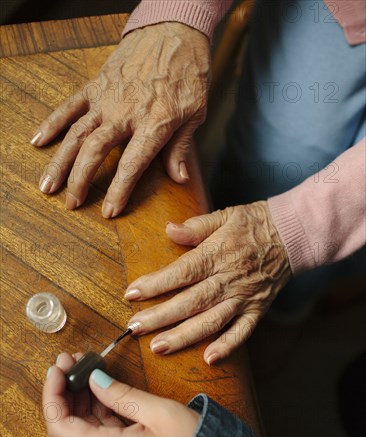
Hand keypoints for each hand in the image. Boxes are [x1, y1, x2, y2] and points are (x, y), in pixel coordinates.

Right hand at [32, 23, 209, 216]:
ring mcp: (106, 98)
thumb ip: (182, 147)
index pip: (131, 164)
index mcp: (153, 123)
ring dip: (60, 161)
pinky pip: (70, 106)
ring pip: (76, 133)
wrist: (174, 30)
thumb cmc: (188, 73)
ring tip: (47, 185)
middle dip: (80, 180)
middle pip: (94, 151)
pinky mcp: (96, 85)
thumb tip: (179, 179)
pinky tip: (39, 142)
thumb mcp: (195, 112)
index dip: (118, 191)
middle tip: (71, 203)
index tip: (108, 212)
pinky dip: (53, 123)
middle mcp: (125, 113)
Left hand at [43, 353, 199, 436]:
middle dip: (64, 391)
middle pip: (66, 428)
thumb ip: (121, 394)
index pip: (59, 425)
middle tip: (72, 361)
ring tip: (86, 368)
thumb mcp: (159, 412)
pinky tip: (100, 388)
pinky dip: (95, 411)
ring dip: (79, 399)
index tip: (58, 367)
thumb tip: (94, 378)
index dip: (53, 394)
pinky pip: (97, 436)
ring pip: (81, 430)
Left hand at [125, 201, 290, 363]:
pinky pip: (242, 332)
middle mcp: (229, 279)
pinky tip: (208, 359)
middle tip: (134, 328)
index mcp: (218, 254)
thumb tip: (169, 230)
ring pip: (212, 321)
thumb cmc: (254, 223)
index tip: (132, 293)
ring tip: (158, 347)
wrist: (292, 234)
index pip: (183, 272)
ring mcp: (244, 297)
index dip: (156, 284)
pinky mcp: (257, 309)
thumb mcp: (224, 216)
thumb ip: (196, 226)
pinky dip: (227, 346)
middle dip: (161, 316)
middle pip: (192, 301)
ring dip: (184, 336)